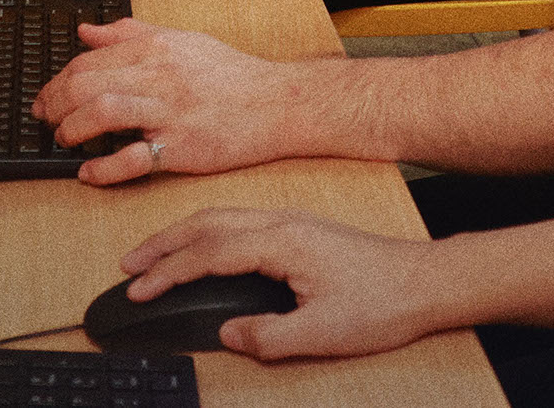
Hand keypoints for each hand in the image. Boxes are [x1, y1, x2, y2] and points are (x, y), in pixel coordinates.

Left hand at [31, 20, 310, 184]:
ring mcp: (170, 112)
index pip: (89, 59)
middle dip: (55, 103)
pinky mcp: (182, 147)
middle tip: (45, 119)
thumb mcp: (181, 39)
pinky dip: (103, 168)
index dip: (57, 80)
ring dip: (72, 128)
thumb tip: (87, 30)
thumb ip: (131, 33)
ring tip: (64, 139)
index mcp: (156, 47)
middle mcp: (160, 76)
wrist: (277, 103)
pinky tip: (89, 172)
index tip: (47, 96)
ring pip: (104, 112)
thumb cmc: (230, 74)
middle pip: (87, 83)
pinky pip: (133, 159)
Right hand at [117, 209, 448, 359]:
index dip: (168, 272)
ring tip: (153, 255)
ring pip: (221, 217)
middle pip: (207, 223)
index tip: (138, 290)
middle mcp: (282, 223)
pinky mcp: (299, 230)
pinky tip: (203, 248)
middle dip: (163, 243)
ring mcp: (290, 223)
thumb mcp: (322, 333)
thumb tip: (229, 333)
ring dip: (183, 234)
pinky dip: (207, 232)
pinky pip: (238, 221)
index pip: (209, 252)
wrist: (425, 282)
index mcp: (282, 242)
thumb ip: (268, 336)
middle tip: (128, 266)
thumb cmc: (383, 302)